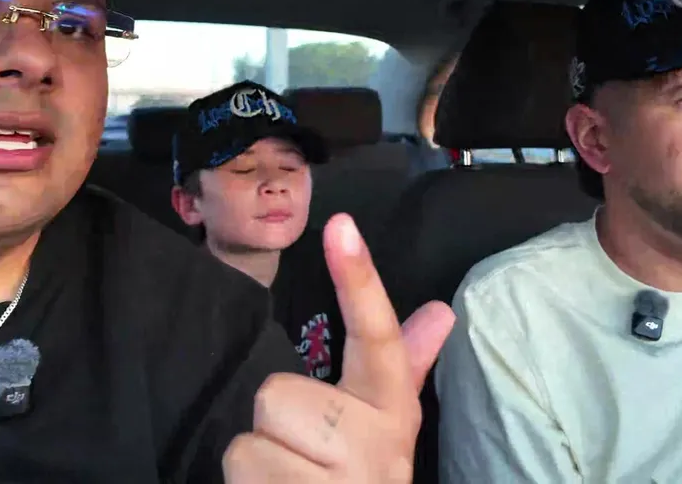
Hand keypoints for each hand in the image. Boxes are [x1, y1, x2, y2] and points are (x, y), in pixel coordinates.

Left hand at [223, 213, 455, 481]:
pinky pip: (240, 472)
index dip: (360, 279)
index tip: (341, 224)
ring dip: (258, 469)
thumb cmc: (358, 483)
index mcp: (392, 414)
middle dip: (277, 430)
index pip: (380, 337)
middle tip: (305, 464)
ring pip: (249, 441)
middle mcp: (376, 448)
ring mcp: (341, 483)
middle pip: (278, 394)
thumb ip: (407, 367)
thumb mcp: (385, 432)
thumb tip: (441, 310)